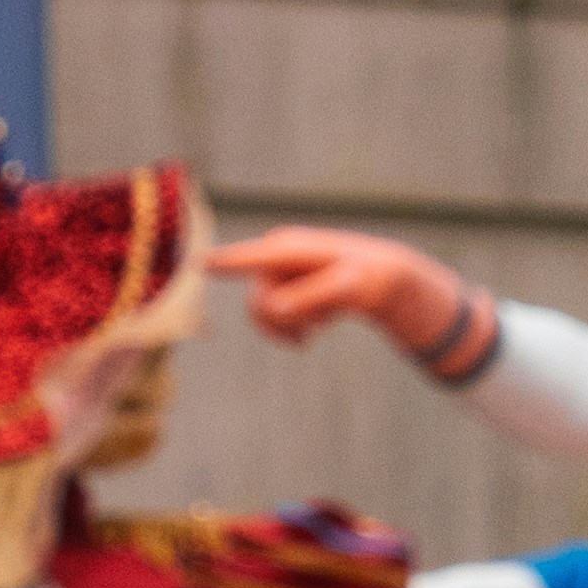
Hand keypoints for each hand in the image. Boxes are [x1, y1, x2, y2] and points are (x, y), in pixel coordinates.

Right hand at [216, 225, 484, 372]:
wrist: (385, 278)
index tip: (202, 263)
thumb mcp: (345, 290)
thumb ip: (307, 298)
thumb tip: (273, 309)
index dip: (226, 262)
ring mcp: (280, 268)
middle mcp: (277, 254)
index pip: (252, 257)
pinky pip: (275, 314)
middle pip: (257, 302)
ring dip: (289, 327)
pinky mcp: (286, 281)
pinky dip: (296, 325)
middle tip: (309, 339)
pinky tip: (321, 321)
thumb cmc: (367, 279)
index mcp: (288, 249)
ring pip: (263, 312)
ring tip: (319, 329)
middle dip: (279, 324)